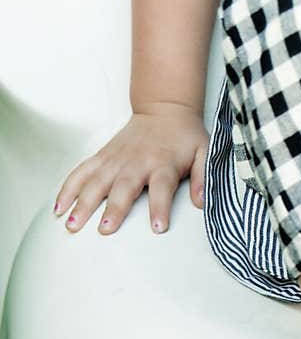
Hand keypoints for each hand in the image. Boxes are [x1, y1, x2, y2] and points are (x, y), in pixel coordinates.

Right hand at [53, 104, 208, 235]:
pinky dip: (68, 188)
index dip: (160, 206)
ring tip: (72, 224)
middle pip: (124, 186)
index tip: (157, 227)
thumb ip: (203, 177)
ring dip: (83, 202)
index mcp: (164, 163)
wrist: (165, 109)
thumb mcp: (204, 152)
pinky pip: (82, 172)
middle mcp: (138, 162)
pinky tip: (59, 208)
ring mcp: (117, 159)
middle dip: (114, 207)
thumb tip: (202, 201)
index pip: (162, 187)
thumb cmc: (185, 137)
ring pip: (97, 181)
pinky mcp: (103, 156)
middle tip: (105, 228)